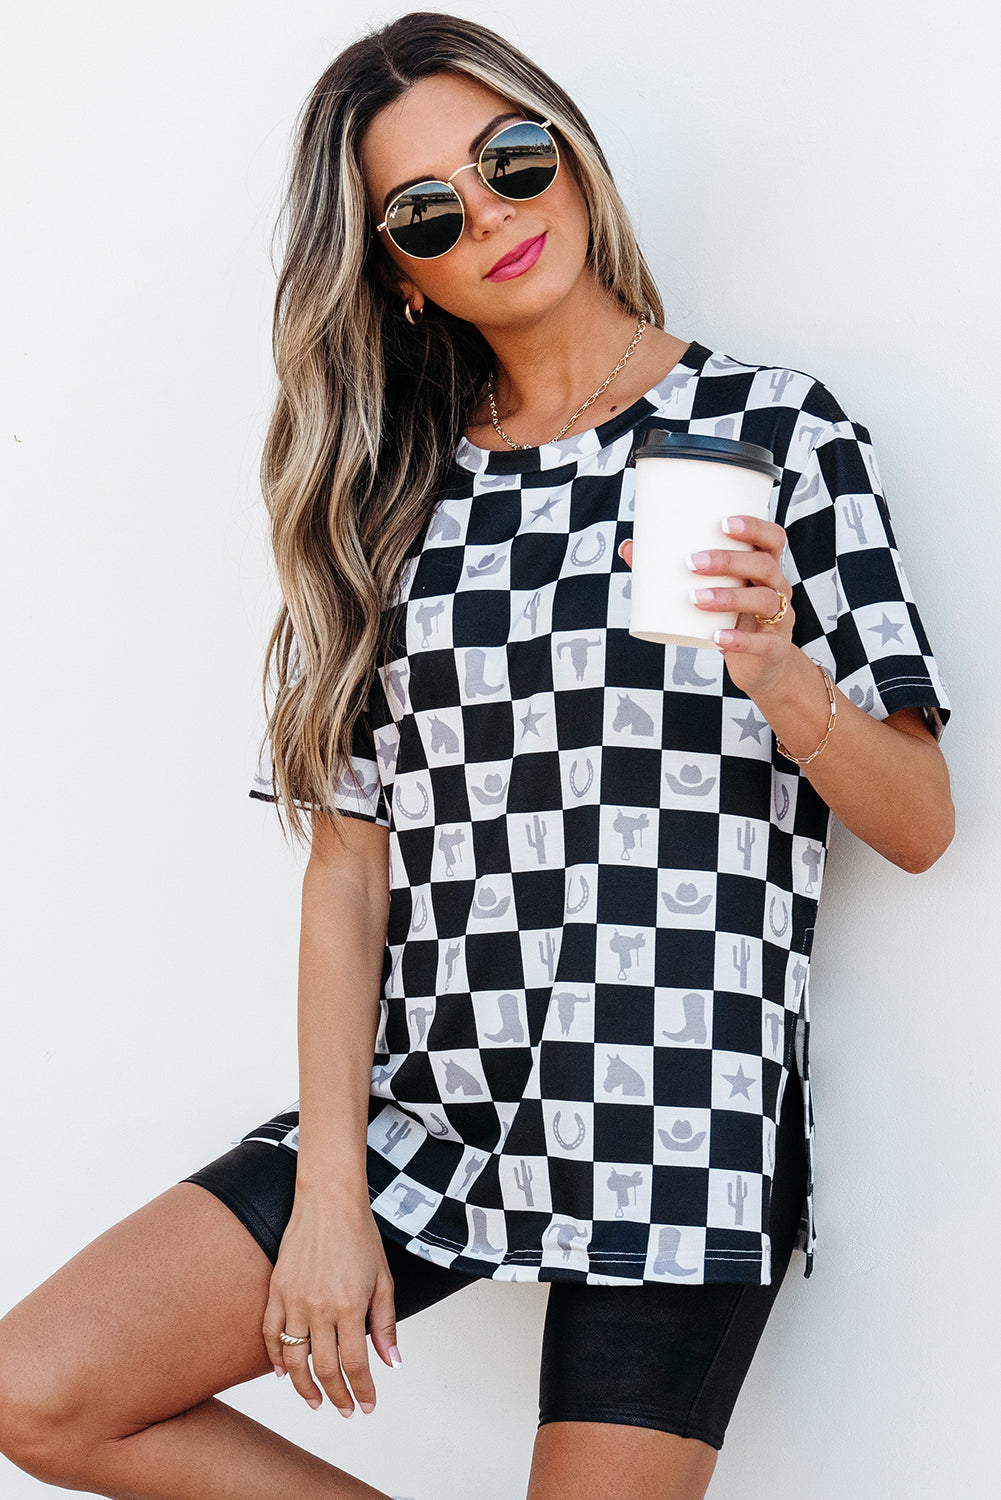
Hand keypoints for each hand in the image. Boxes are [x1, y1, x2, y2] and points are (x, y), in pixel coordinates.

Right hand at [262, 1196, 399, 1416]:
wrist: (329, 1201)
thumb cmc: (360, 1236)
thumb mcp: (384, 1280)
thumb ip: (386, 1324)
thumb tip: (391, 1363)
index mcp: (350, 1306)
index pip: (356, 1364)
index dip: (362, 1390)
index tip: (367, 1406)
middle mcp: (319, 1308)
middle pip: (324, 1368)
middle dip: (336, 1396)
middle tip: (343, 1410)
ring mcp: (294, 1299)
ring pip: (293, 1359)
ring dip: (304, 1387)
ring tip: (315, 1402)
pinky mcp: (276, 1290)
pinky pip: (269, 1334)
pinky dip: (274, 1358)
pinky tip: (283, 1374)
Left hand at [618, 514, 795, 699]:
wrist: (761, 667)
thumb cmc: (732, 618)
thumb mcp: (711, 593)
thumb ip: (673, 571)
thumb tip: (629, 547)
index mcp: (765, 568)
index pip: (772, 538)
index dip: (754, 527)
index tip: (722, 523)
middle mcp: (778, 588)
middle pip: (764, 566)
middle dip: (728, 561)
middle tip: (691, 563)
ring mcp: (780, 619)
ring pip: (764, 601)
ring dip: (729, 597)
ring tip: (695, 598)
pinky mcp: (775, 648)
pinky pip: (762, 643)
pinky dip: (738, 640)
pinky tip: (716, 638)